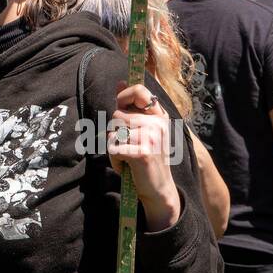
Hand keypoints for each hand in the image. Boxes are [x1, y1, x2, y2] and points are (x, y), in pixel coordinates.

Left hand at [109, 83, 181, 231]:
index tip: (121, 107)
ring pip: (113, 132)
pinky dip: (115, 160)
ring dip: (115, 147)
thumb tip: (119, 82)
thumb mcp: (143, 131)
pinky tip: (128, 167)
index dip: (123, 96)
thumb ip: (132, 107)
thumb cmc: (147, 159)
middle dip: (116, 133)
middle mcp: (157, 124)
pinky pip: (113, 149)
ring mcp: (151, 137)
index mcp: (160, 116)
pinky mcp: (142, 153)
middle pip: (117, 115)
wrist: (159, 190)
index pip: (139, 90)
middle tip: (129, 147)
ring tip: (129, 157)